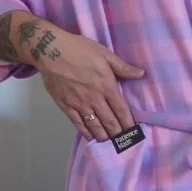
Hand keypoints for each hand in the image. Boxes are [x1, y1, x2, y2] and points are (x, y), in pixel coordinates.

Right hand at [29, 23, 145, 142]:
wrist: (51, 51)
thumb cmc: (79, 49)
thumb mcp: (105, 54)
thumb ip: (122, 67)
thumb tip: (141, 74)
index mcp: (106, 86)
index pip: (121, 110)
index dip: (128, 123)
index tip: (133, 130)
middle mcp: (95, 99)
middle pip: (109, 122)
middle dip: (118, 133)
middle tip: (123, 139)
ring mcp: (79, 104)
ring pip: (95, 126)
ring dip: (104, 136)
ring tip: (110, 140)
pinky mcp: (66, 106)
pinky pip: (78, 124)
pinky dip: (86, 133)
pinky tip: (91, 137)